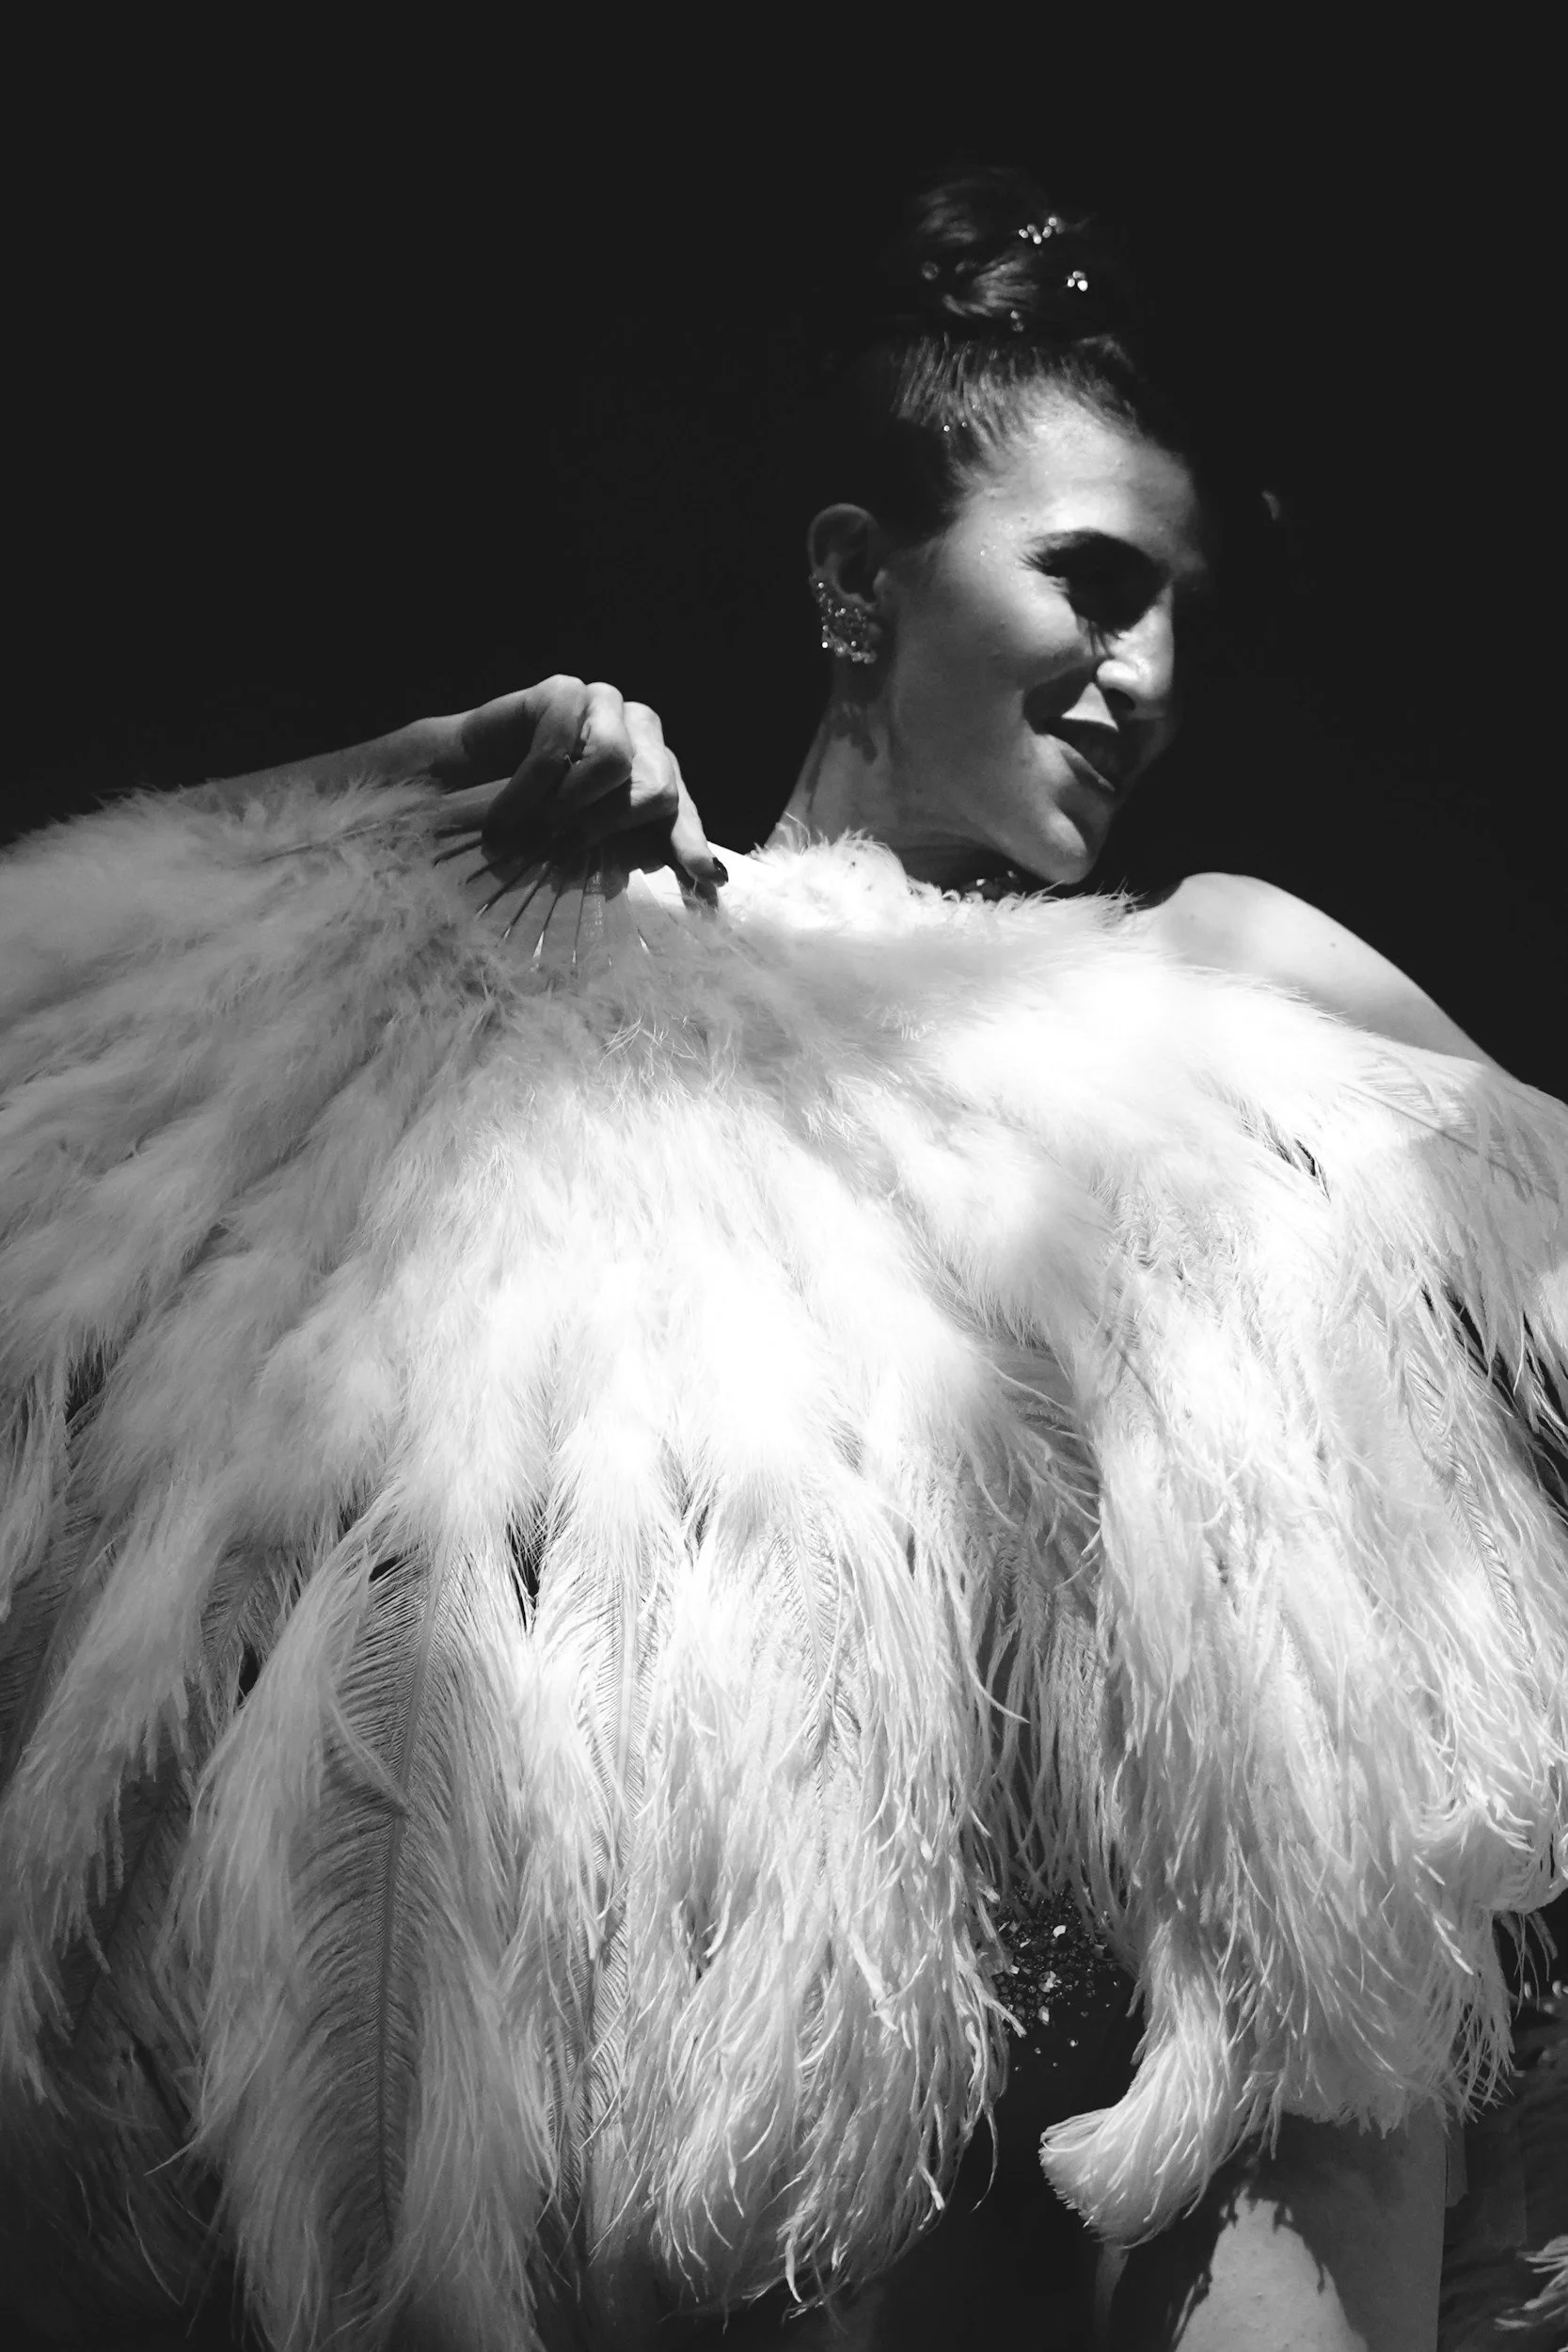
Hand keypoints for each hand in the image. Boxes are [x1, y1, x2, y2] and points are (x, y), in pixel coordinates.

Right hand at [418, 677, 724, 893]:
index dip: (691, 841)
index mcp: (653, 774)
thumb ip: (637, 855)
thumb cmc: (525, 825)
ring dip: (568, 806)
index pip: (682, 808)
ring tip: (534, 826)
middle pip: (658, 785)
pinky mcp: (564, 691)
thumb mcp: (584, 848)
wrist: (455, 789)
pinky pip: (558, 749)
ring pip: (614, 759)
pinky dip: (528, 792)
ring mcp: (604, 705)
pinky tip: (506, 814)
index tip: (702, 874)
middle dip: (610, 825)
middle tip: (563, 848)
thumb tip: (712, 879)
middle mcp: (638, 734)